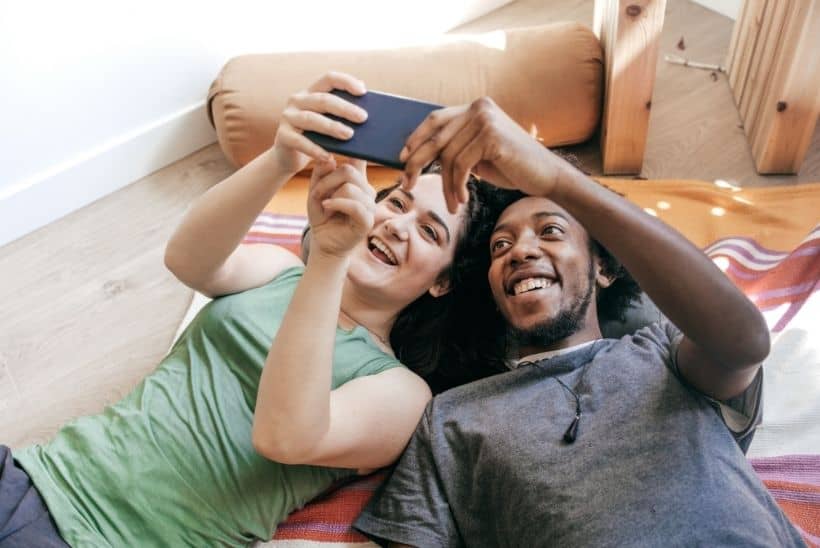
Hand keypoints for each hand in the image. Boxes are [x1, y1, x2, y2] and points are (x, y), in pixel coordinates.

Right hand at [270, 71, 368, 174]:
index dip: (346, 82)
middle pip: (323, 100)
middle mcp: (297, 100)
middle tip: (363, 118)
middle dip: (345, 108)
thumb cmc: (316, 138)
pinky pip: (300, 141)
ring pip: (311, 119)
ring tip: (350, 135)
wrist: (289, 157)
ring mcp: (288, 117)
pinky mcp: (283, 136)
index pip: (328, 79)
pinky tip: (328, 157)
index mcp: (311, 92)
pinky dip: (315, 149)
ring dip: (332, 127)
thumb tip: (367, 116)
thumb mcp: (329, 124)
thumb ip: (342, 116)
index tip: (363, 90)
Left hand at [307, 158, 374, 258]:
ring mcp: (370, 206)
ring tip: (322, 204)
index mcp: (358, 181)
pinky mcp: (367, 221)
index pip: (360, 159)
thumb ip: (321, 174)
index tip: (343, 137)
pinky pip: (354, 205)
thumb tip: (330, 159)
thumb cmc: (322, 216)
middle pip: (349, 171)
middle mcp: (367, 191)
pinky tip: (326, 207)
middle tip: (316, 193)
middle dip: (327, 181)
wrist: (323, 243)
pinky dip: (337, 204)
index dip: (354, 148)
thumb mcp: (316, 191)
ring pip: (350, 187)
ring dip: (329, 194)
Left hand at [400, 97, 569, 211]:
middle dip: (416, 163)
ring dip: (446, 185)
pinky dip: (457, 186)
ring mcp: (486, 120)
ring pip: (448, 156)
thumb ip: (457, 147)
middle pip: (436, 137)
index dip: (416, 138)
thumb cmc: (512, 167)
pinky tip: (464, 200)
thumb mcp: (479, 154)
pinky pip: (461, 165)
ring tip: (453, 204)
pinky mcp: (491, 136)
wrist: (546, 176)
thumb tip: (423, 155)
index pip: (436, 119)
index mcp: (476, 108)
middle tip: (406, 184)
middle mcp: (479, 108)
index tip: (401, 158)